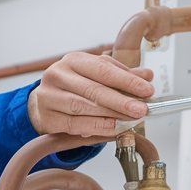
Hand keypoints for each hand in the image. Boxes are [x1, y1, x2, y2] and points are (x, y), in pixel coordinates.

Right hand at [27, 52, 154, 138]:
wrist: (43, 103)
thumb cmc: (74, 88)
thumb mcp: (96, 76)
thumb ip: (121, 76)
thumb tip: (147, 75)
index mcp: (73, 60)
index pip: (103, 69)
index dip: (126, 80)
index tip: (147, 90)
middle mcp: (57, 74)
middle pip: (93, 89)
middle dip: (121, 101)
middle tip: (141, 110)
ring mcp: (49, 96)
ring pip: (82, 107)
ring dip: (109, 115)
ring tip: (130, 120)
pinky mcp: (46, 117)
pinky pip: (73, 124)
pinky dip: (95, 127)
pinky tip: (112, 129)